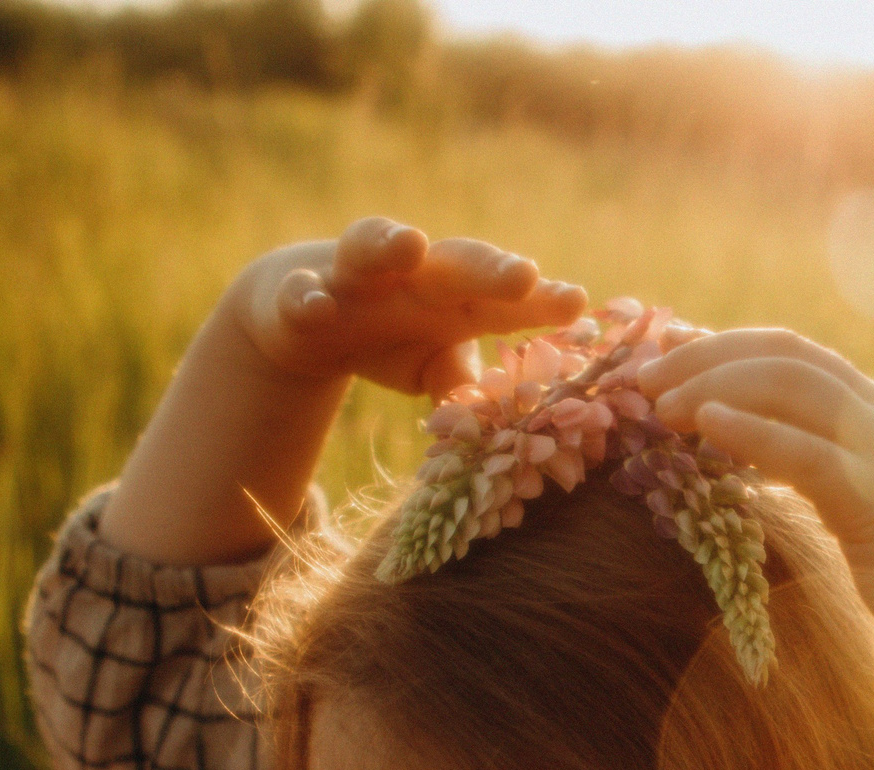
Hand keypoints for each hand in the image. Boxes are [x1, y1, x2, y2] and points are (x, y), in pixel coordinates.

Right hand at [230, 216, 587, 399]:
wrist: (301, 317)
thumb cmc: (391, 335)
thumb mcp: (432, 367)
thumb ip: (465, 384)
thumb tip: (507, 422)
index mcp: (454, 298)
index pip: (506, 299)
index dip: (541, 301)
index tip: (577, 302)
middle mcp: (409, 277)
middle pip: (454, 264)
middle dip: (488, 267)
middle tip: (523, 273)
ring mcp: (352, 279)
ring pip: (369, 248)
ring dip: (388, 243)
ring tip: (410, 244)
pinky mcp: (296, 296)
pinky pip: (300, 294)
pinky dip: (306, 298)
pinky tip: (316, 307)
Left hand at [636, 329, 873, 662]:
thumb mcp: (873, 513)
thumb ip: (830, 479)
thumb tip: (774, 473)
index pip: (795, 356)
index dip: (725, 347)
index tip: (667, 354)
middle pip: (784, 353)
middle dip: (706, 353)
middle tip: (642, 375)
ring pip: (789, 384)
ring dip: (713, 382)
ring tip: (658, 404)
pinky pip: (804, 449)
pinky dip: (751, 429)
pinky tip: (704, 424)